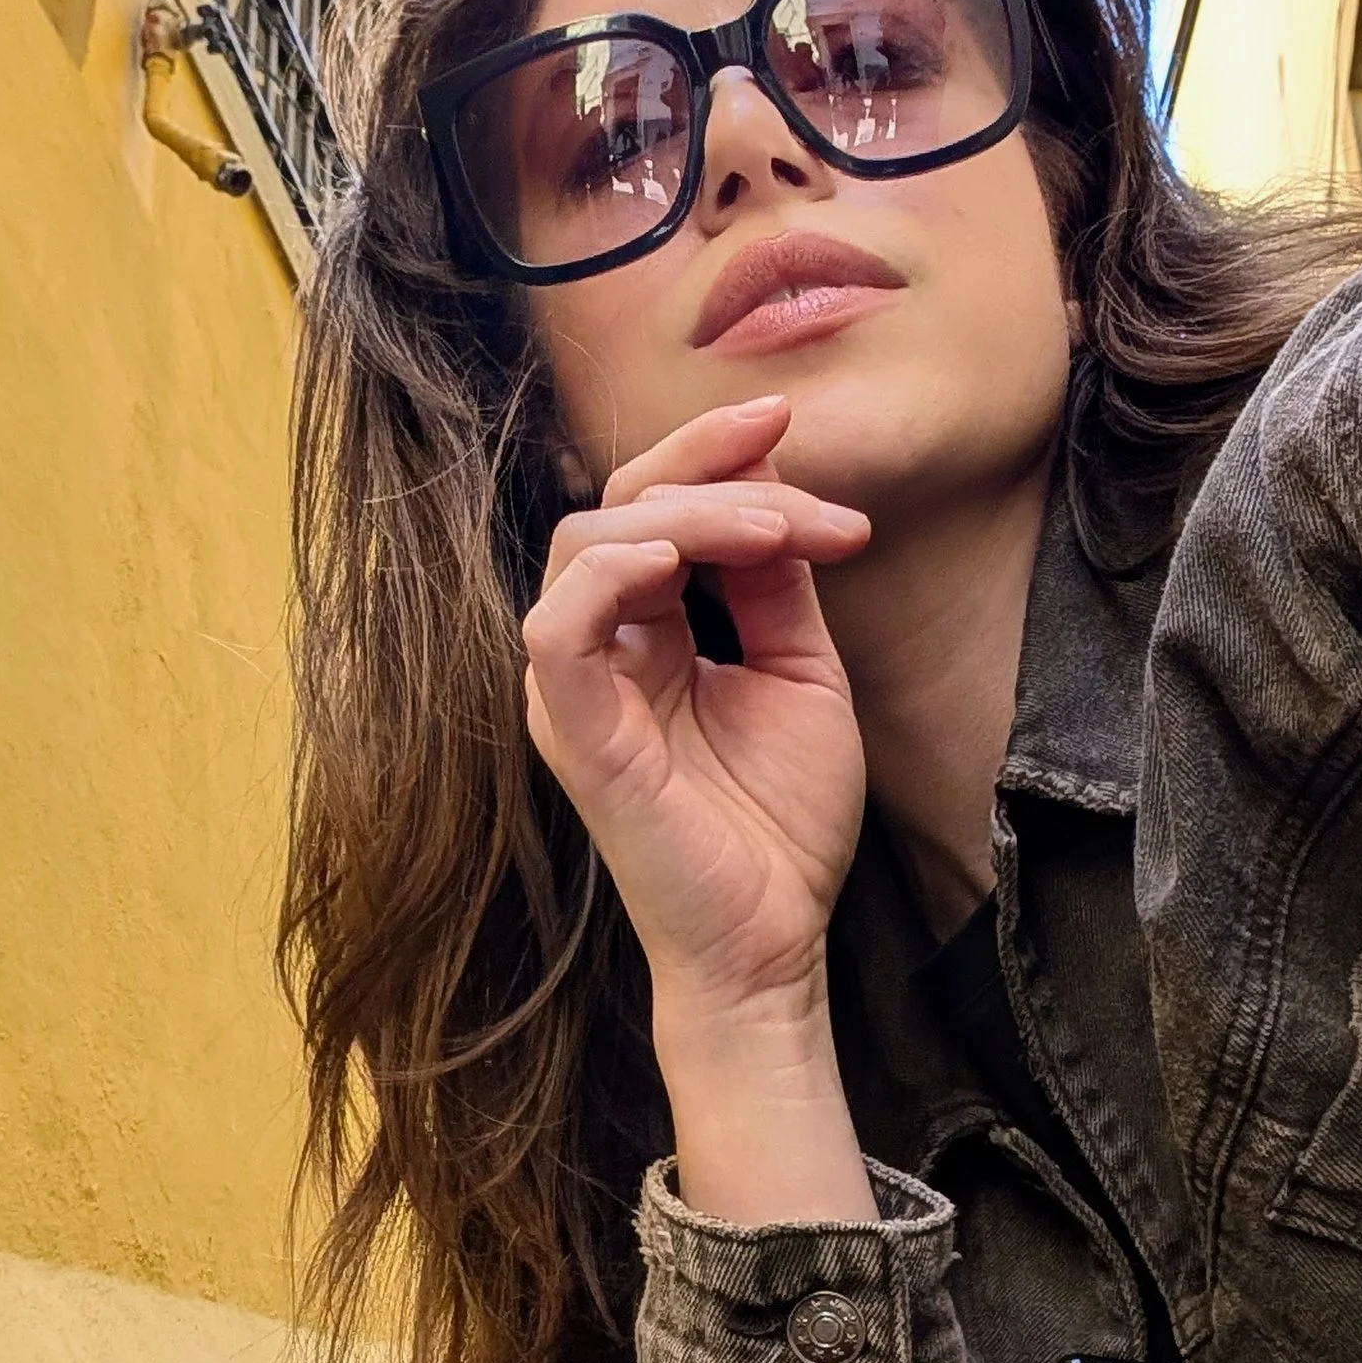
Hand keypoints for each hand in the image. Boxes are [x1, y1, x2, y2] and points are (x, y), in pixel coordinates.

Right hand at [523, 395, 870, 1032]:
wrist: (774, 939)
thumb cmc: (779, 826)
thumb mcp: (799, 674)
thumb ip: (775, 588)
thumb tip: (779, 495)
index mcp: (643, 634)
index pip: (651, 507)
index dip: (713, 455)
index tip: (788, 423)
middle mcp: (596, 650)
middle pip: (614, 505)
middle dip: (709, 473)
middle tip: (805, 497)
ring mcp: (577, 690)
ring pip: (587, 544)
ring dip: (684, 518)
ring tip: (770, 533)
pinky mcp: (576, 733)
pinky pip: (556, 628)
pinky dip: (610, 577)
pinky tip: (680, 566)